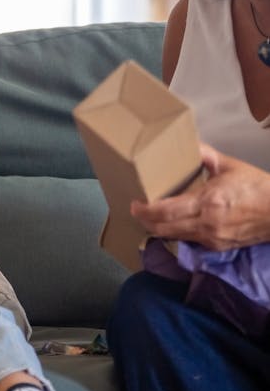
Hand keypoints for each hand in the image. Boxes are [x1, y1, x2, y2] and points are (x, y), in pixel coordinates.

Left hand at [130, 143, 269, 249]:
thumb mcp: (229, 166)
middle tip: (136, 210)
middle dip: (145, 221)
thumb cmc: (256, 187)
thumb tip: (187, 144)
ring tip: (149, 217)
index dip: (145, 210)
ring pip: (174, 236)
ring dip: (158, 228)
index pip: (166, 210)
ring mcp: (212, 237)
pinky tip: (172, 224)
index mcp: (207, 201)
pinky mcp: (217, 246)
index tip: (134, 203)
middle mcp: (206, 223)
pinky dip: (177, 233)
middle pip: (164, 228)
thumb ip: (205, 155)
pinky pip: (189, 241)